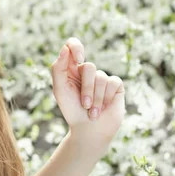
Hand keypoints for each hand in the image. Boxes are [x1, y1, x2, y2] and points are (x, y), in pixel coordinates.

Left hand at [50, 37, 124, 153]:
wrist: (88, 131)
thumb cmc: (72, 110)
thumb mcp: (60, 89)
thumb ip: (58, 68)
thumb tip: (64, 48)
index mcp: (71, 68)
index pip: (73, 45)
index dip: (76, 47)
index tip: (79, 59)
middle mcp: (88, 71)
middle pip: (89, 67)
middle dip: (86, 89)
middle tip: (84, 105)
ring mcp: (102, 77)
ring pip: (101, 77)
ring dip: (95, 99)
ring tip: (92, 112)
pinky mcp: (115, 86)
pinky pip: (112, 83)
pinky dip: (106, 98)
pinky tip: (103, 108)